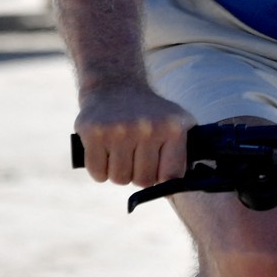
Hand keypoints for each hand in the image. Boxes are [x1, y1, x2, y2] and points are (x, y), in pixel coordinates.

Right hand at [74, 83, 194, 186]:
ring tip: (121, 153)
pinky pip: (97, 173)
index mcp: (173, 127)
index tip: (157, 170)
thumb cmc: (150, 113)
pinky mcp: (94, 133)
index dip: (162, 178)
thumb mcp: (176, 123)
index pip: (171, 175)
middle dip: (138, 174)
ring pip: (119, 179)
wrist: (116, 86)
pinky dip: (99, 170)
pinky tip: (104, 153)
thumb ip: (182, 153)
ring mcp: (120, 130)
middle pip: (143, 181)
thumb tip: (178, 189)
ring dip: (118, 172)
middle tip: (135, 157)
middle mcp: (148, 128)